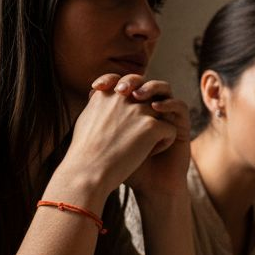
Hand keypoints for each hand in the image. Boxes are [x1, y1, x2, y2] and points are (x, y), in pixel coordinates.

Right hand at [54, 73, 177, 198]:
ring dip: (159, 128)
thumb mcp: (87, 118)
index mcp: (107, 94)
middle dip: (151, 112)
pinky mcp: (151, 126)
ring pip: (163, 113)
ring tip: (145, 145)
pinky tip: (150, 153)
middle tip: (142, 133)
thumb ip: (100, 104)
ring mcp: (138, 110)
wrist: (87, 171)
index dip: (136, 96)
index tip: (130, 116)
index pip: (129, 83)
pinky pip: (170, 129)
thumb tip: (104, 95)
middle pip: (150, 97)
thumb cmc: (84, 152)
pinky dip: (165, 142)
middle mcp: (123, 97)